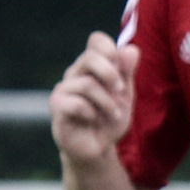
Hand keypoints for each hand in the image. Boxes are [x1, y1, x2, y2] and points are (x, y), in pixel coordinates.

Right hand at [50, 31, 138, 187]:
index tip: (122, 68)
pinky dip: (93, 113)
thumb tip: (131, 49)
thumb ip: (127, 72)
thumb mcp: (124, 95)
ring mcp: (63, 89)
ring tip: (113, 114)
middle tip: (121, 90)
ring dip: (107, 102)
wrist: (98, 148)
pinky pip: (77, 104)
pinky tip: (94, 120)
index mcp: (91, 66)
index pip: (96, 40)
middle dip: (111, 74)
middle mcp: (74, 73)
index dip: (110, 49)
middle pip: (90, 56)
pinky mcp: (57, 108)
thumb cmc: (109, 119)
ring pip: (87, 84)